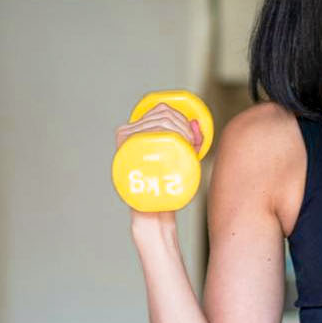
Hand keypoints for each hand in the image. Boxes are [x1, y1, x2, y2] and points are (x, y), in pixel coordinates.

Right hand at [115, 101, 203, 236]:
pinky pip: (147, 139)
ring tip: (187, 149)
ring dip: (180, 132)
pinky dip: (168, 139)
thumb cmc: (166, 186)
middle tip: (192, 145)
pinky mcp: (125, 158)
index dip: (181, 116)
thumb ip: (191, 142)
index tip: (192, 137)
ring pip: (158, 124)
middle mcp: (126, 135)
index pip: (160, 109)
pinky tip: (177, 148)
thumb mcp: (182, 160)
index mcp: (137, 130)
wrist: (155, 213)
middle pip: (161, 115)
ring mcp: (124, 146)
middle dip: (183, 125)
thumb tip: (197, 123)